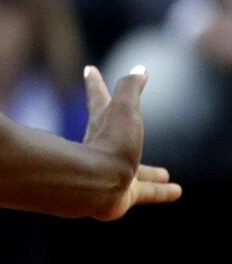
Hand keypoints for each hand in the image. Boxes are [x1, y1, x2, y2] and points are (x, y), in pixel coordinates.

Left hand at [82, 65, 181, 219]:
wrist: (96, 185)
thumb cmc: (109, 143)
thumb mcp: (123, 108)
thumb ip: (130, 87)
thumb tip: (139, 69)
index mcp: (101, 124)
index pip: (98, 97)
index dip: (95, 82)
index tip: (88, 69)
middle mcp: (104, 149)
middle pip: (118, 137)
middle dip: (124, 132)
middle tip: (130, 132)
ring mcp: (113, 173)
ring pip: (136, 172)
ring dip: (150, 172)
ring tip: (165, 174)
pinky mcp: (123, 195)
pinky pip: (147, 192)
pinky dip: (161, 191)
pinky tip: (174, 191)